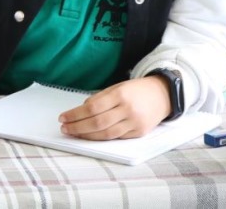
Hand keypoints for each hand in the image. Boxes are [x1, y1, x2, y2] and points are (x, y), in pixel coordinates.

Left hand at [58, 76, 172, 139]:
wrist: (162, 95)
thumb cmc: (137, 90)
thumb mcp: (117, 87)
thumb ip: (99, 98)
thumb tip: (82, 110)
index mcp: (120, 94)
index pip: (92, 108)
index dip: (75, 114)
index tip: (63, 117)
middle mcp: (128, 109)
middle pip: (97, 122)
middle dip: (77, 127)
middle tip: (65, 127)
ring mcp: (134, 122)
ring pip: (106, 134)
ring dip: (86, 136)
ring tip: (74, 133)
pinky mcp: (139, 132)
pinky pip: (116, 137)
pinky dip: (101, 137)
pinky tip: (90, 136)